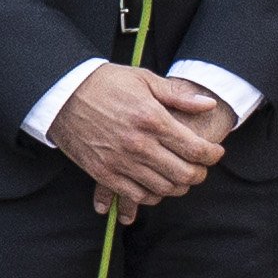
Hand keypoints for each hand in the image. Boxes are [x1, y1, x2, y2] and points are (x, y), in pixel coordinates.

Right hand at [51, 60, 231, 216]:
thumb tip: (208, 104)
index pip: (195, 148)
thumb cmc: (105, 83)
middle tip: (201, 169)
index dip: (212, 155)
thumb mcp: (144, 80)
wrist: (62, 94)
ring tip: (182, 178)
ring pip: (163, 188)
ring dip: (178, 187)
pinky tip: (157, 187)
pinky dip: (152, 196)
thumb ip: (179, 96)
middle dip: (199, 174)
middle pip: (183, 173)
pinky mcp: (103, 173)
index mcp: (152, 119)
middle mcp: (139, 144)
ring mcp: (120, 161)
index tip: (215, 153)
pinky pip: (136, 195)